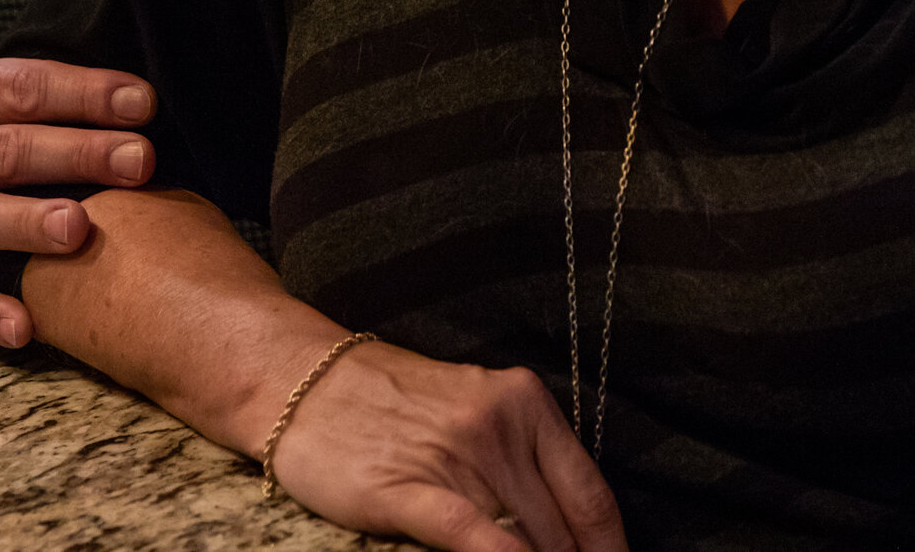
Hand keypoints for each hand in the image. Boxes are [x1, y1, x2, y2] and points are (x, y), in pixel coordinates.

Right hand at [0, 55, 156, 346]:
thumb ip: (19, 85)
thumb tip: (118, 84)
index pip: (20, 88)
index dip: (82, 93)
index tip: (141, 102)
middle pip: (7, 150)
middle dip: (77, 153)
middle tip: (139, 160)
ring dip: (28, 224)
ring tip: (79, 228)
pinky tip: (23, 327)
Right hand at [271, 341, 625, 551]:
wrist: (304, 380)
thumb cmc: (391, 402)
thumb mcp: (473, 409)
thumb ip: (522, 460)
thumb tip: (567, 529)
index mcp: (525, 403)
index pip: (591, 496)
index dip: (610, 550)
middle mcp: (500, 426)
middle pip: (562, 530)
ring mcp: (456, 457)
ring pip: (526, 541)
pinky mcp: (408, 488)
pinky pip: (473, 536)